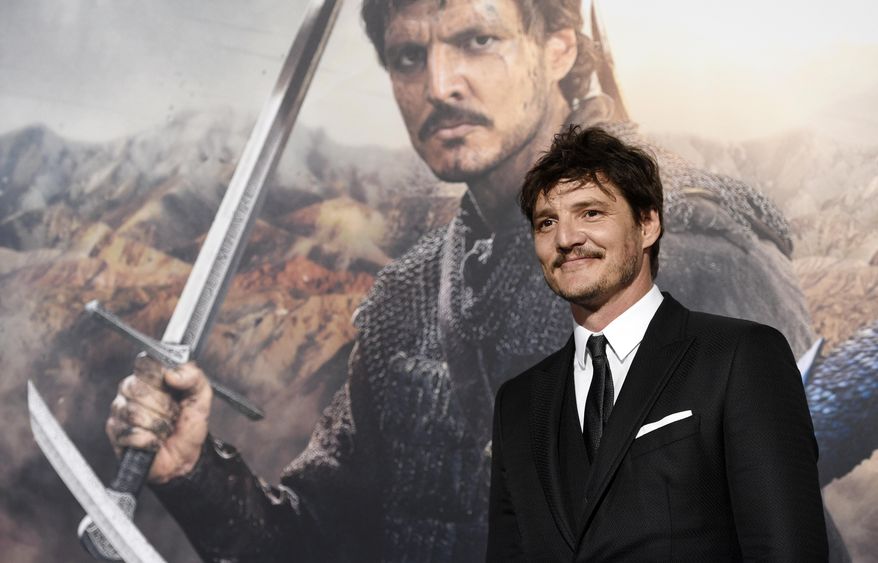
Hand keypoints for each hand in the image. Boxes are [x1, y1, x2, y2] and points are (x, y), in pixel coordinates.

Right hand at [106, 353, 212, 483]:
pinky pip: (130, 433)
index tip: (173, 389)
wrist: (184, 459)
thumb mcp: (201, 398)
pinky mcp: (115, 432)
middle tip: (173, 415)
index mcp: (150, 376)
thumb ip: (194, 377)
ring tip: (164, 428)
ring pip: (134, 412)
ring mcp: (120, 410)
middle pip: (138, 388)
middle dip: (163, 406)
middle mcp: (131, 389)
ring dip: (158, 425)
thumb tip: (171, 374)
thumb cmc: (189, 427)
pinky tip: (154, 441)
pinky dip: (149, 440)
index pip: (145, 364)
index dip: (160, 378)